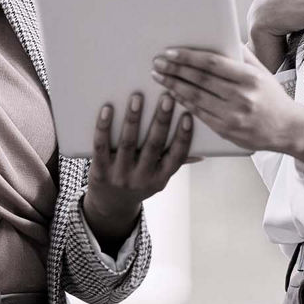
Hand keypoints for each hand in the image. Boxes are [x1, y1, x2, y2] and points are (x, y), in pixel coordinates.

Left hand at [82, 91, 194, 253]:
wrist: (110, 205)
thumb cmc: (139, 182)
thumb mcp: (158, 177)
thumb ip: (174, 161)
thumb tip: (203, 150)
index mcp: (160, 178)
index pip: (176, 156)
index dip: (183, 137)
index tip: (187, 115)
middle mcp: (142, 179)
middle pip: (153, 146)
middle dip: (161, 120)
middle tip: (167, 97)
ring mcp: (120, 176)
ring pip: (128, 143)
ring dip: (133, 119)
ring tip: (137, 97)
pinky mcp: (99, 172)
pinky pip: (101, 147)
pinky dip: (104, 128)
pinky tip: (107, 110)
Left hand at [152, 45, 303, 161]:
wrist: (288, 129)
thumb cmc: (272, 97)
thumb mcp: (262, 72)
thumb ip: (242, 56)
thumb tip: (222, 36)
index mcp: (249, 78)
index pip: (212, 64)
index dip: (188, 57)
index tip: (170, 52)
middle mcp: (241, 96)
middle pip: (200, 80)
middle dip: (174, 70)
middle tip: (157, 63)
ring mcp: (233, 116)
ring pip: (195, 97)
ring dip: (173, 86)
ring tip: (159, 77)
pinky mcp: (226, 131)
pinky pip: (198, 114)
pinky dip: (183, 103)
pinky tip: (172, 95)